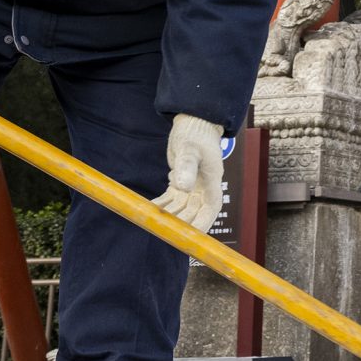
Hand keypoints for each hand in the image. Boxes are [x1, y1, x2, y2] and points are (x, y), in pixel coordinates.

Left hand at [151, 115, 225, 232]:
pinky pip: (171, 199)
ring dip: (169, 216)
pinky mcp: (181, 182)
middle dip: (182, 223)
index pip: (210, 208)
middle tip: (166, 231)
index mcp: (211, 181)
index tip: (192, 237)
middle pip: (194, 212)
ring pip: (181, 208)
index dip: (203, 224)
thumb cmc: (196, 135)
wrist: (193, 123)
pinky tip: (149, 208)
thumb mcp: (190, 150)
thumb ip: (187, 167)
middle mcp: (203, 187)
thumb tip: (182, 187)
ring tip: (154, 221)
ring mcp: (192, 186)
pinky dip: (162, 205)